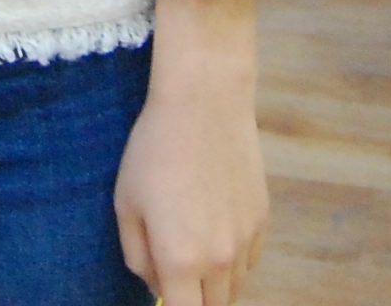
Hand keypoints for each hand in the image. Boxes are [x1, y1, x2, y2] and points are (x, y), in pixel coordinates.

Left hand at [118, 0, 268, 304]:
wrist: (204, 103)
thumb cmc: (154, 150)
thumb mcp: (126, 204)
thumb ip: (137, 256)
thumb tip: (154, 283)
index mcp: (181, 260)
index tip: (166, 297)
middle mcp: (220, 259)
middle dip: (193, 299)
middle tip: (174, 274)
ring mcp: (246, 241)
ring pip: (234, 287)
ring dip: (214, 282)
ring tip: (192, 244)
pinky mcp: (263, 220)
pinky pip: (249, 260)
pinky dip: (233, 259)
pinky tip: (214, 226)